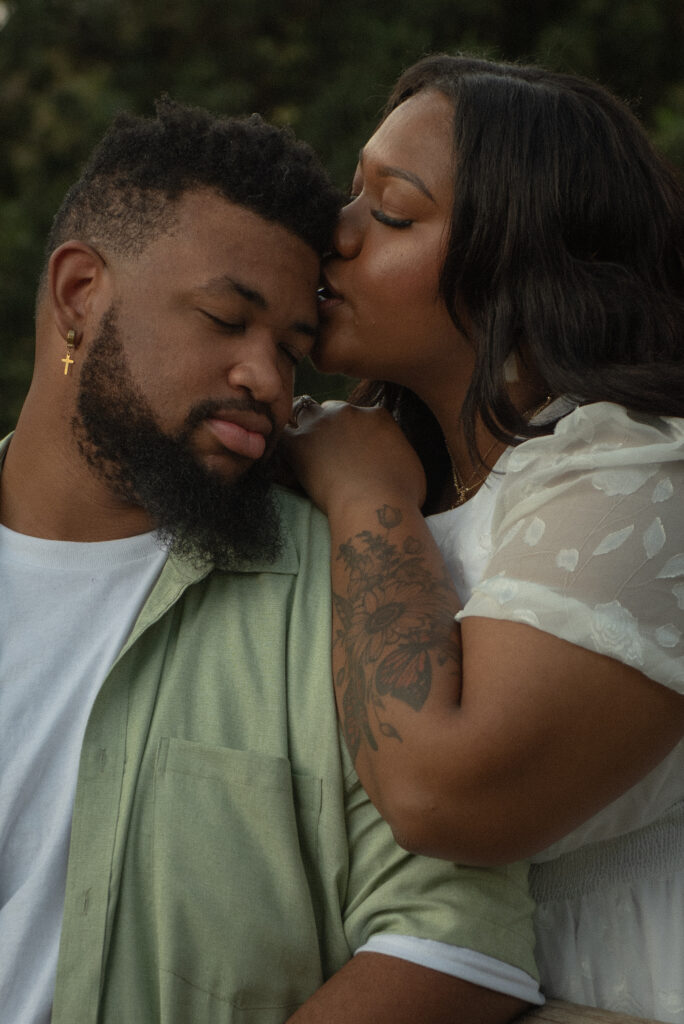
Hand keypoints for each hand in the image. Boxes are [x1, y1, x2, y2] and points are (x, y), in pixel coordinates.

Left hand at [282, 398, 426, 515]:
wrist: (375, 506)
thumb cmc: (401, 496)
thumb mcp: (412, 466)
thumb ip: (397, 452)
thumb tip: (393, 460)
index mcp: (378, 415)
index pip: (361, 413)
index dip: (355, 430)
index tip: (352, 448)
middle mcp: (349, 411)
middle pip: (331, 409)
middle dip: (328, 425)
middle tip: (326, 450)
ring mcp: (321, 424)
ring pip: (304, 411)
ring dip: (303, 426)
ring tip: (302, 447)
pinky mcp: (298, 442)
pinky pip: (282, 434)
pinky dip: (282, 444)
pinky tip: (284, 458)